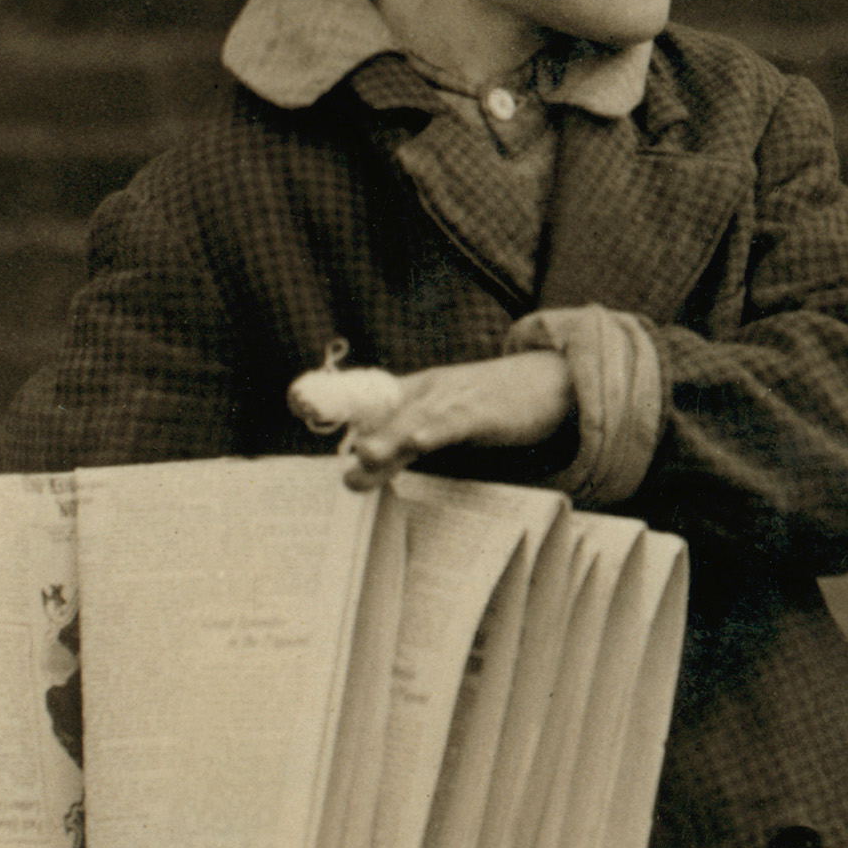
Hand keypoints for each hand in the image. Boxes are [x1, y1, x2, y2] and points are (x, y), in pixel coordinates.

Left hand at [290, 349, 569, 489]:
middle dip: (356, 431)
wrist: (549, 383)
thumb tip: (359, 464)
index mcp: (415, 392)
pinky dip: (437, 429)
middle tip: (331, 456)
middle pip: (386, 414)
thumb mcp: (442, 417)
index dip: (336, 401)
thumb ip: (403, 440)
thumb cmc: (493, 405)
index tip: (298, 403)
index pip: (369, 399)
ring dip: (389, 438)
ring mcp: (455, 399)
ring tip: (363, 457)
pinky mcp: (483, 411)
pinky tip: (422, 440)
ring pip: (415, 420)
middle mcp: (428, 391)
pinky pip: (456, 422)